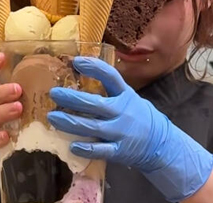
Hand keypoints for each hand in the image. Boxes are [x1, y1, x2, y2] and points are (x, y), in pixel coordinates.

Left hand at [48, 57, 212, 201]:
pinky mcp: (119, 150)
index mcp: (125, 94)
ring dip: (70, 122)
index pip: (110, 76)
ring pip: (92, 127)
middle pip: (95, 104)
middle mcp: (122, 112)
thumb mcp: (128, 97)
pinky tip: (72, 145)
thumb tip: (80, 75)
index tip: (76, 61)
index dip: (94, 68)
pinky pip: (100, 150)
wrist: (159, 143)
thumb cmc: (137, 115)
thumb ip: (109, 90)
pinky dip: (86, 148)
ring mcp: (120, 132)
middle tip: (54, 93)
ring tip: (53, 118)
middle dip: (72, 98)